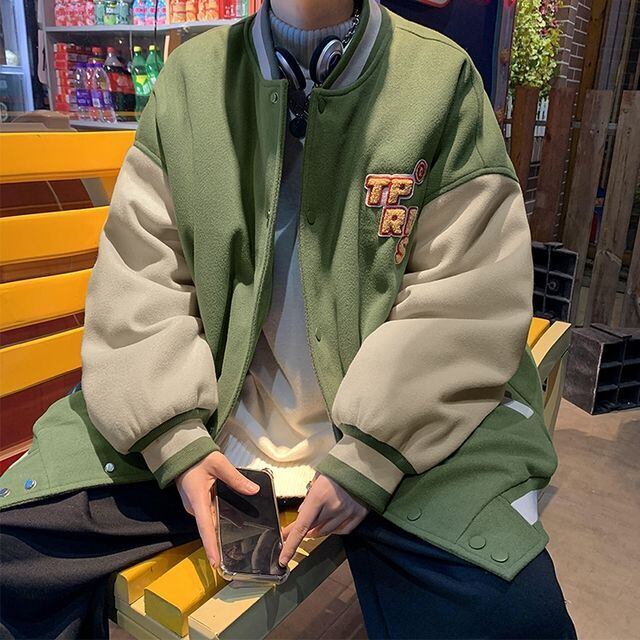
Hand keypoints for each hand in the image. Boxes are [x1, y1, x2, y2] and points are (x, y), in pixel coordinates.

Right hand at [175, 451, 258, 566]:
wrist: (181, 452)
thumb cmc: (197, 457)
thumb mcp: (219, 464)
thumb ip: (235, 478)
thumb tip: (253, 491)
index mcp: (197, 500)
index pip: (205, 528)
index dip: (211, 546)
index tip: (215, 563)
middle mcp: (195, 507)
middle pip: (210, 528)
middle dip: (222, 541)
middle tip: (238, 554)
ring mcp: (196, 506)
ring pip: (212, 521)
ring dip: (224, 528)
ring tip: (242, 540)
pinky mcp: (199, 502)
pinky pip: (212, 513)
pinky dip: (222, 518)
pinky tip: (237, 520)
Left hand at [278, 473, 368, 566]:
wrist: (363, 464)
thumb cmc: (337, 469)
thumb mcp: (317, 480)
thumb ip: (309, 499)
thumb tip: (302, 514)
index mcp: (318, 496)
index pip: (301, 526)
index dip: (291, 544)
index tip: (284, 558)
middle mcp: (333, 507)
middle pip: (313, 529)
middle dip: (306, 527)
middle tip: (304, 521)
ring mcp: (347, 512)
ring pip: (327, 532)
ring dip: (319, 528)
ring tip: (322, 514)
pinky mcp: (358, 515)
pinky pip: (342, 531)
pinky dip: (335, 528)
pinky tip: (334, 519)